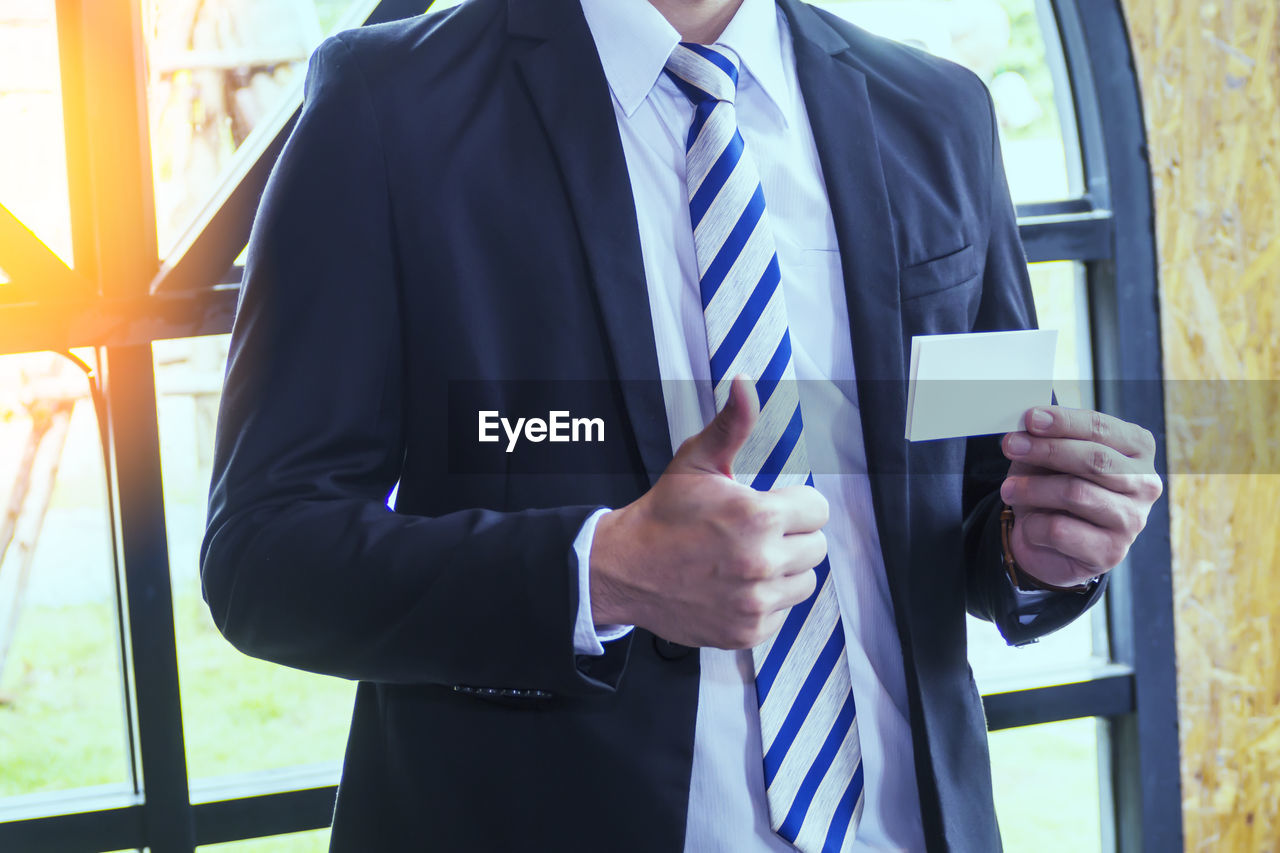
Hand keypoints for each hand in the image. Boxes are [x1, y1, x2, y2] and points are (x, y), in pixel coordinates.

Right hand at [590, 376, 828, 648]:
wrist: (625, 568)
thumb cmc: (664, 515)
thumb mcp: (697, 462)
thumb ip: (732, 424)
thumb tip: (745, 384)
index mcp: (758, 517)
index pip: (817, 510)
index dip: (793, 505)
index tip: (768, 508)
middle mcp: (762, 563)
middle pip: (816, 547)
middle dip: (790, 538)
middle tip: (753, 534)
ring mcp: (755, 601)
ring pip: (804, 582)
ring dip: (782, 571)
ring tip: (745, 560)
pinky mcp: (747, 631)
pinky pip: (782, 614)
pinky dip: (764, 602)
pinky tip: (735, 585)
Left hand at [1000, 406, 1162, 587]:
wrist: (1048, 543)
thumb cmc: (1054, 488)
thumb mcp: (1047, 458)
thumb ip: (1043, 441)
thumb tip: (1025, 429)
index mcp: (1137, 450)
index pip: (1102, 428)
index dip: (1065, 422)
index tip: (1031, 418)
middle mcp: (1145, 484)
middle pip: (1094, 459)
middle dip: (1047, 450)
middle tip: (1011, 446)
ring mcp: (1132, 520)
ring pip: (1076, 493)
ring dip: (1033, 488)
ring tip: (1009, 489)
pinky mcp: (1111, 552)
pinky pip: (1060, 530)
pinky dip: (1034, 524)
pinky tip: (1030, 524)